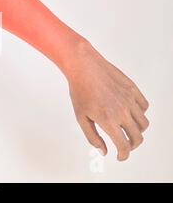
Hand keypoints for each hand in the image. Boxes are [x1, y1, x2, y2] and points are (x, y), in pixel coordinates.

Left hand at [66, 41, 149, 160]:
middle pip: (137, 137)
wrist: (84, 67)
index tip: (120, 156)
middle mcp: (122, 111)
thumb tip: (103, 151)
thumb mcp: (81, 117)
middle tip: (123, 144)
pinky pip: (144, 107)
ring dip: (137, 130)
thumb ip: (92, 136)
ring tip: (126, 128)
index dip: (123, 155)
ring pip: (143, 123)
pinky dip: (139, 113)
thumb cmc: (80, 91)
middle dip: (131, 145)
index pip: (124, 146)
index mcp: (108, 120)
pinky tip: (128, 112)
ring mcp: (129, 99)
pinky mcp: (133, 89)